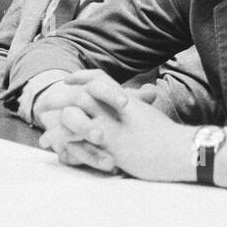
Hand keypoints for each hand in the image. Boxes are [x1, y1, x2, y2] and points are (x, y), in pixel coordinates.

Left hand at [37, 70, 193, 181]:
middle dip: (60, 98)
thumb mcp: (150, 117)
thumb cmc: (170, 137)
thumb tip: (141, 103)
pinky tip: (55, 149)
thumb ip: (139, 109)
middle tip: (45, 105)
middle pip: (79, 94)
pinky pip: (78, 139)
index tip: (67, 78)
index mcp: (124, 99)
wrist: (181, 150)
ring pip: (73, 115)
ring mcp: (110, 125)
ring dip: (56, 123)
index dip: (81, 77)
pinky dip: (64, 142)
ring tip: (44, 133)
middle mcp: (114, 108)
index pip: (98, 78)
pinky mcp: (108, 144)